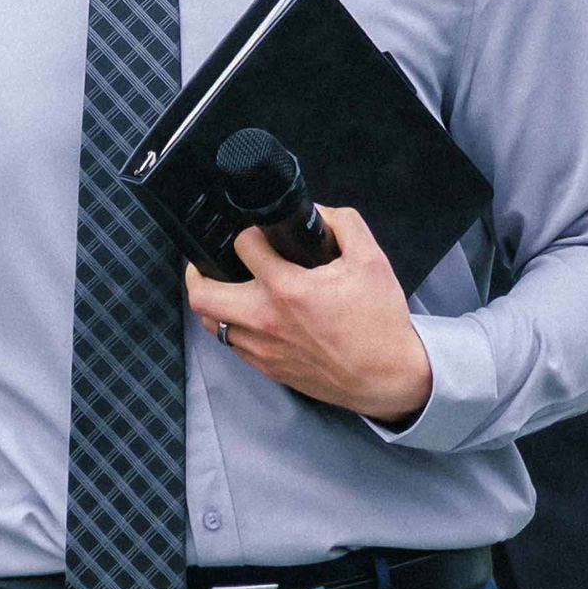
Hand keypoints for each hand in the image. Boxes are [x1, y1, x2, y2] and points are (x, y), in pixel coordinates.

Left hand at [187, 208, 432, 423]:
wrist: (388, 377)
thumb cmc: (379, 323)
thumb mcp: (371, 260)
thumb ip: (343, 224)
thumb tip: (317, 212)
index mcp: (287, 290)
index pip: (242, 247)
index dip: (247, 233)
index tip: (256, 233)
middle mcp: (266, 321)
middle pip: (202, 294)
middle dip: (199, 270)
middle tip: (211, 259)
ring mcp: (262, 349)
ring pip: (211, 323)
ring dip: (214, 301)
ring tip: (227, 286)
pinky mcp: (267, 368)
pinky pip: (231, 345)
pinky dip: (232, 326)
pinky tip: (249, 315)